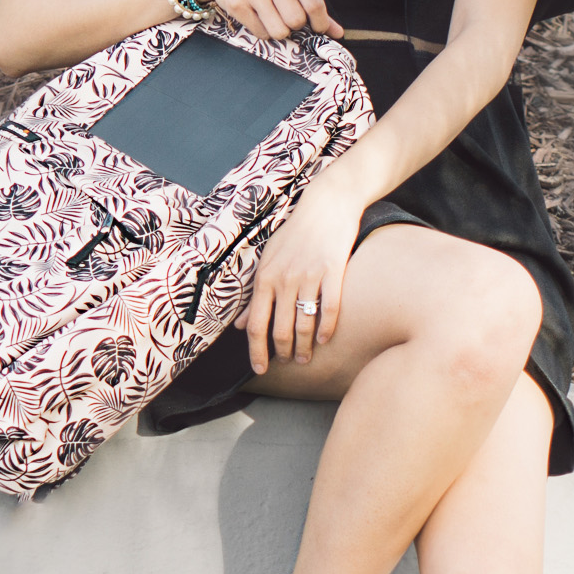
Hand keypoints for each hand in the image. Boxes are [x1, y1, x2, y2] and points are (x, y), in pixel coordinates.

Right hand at [192, 0, 343, 42]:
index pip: (314, 3)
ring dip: (278, 32)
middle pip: (296, 21)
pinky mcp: (237, 4)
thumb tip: (337, 32)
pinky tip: (257, 18)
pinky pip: (260, 32)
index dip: (320, 22)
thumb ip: (313, 5)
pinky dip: (262, 32)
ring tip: (271, 18)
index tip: (317, 28)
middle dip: (294, 26)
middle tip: (286, 18)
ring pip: (279, 31)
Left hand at [238, 172, 364, 373]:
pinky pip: (330, 309)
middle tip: (290, 362)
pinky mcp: (333, 271)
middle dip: (283, 353)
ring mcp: (309, 276)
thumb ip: (255, 295)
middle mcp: (284, 279)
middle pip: (280, 330)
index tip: (260, 369)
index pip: (256, 325)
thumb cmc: (295, 233)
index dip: (256, 352)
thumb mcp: (268, 260)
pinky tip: (326, 339)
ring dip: (305, 346)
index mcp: (264, 278)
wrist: (326, 204)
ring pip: (304, 324)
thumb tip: (240, 325)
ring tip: (306, 357)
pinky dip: (327, 328)